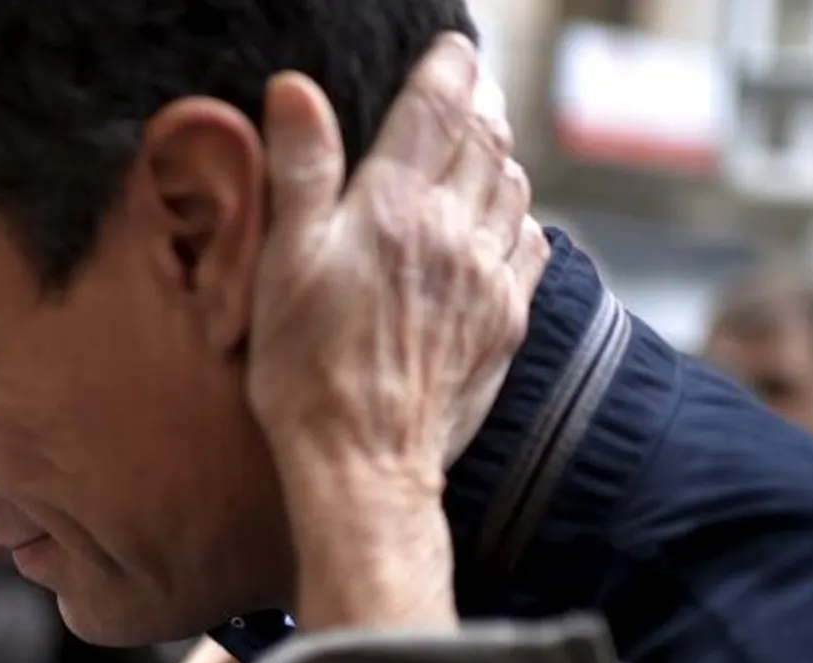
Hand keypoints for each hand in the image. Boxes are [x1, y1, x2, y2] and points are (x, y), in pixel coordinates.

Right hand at [248, 33, 548, 491]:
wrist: (363, 462)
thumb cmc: (305, 370)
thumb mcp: (281, 264)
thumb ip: (300, 172)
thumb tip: (296, 91)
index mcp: (393, 208)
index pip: (435, 111)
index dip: (446, 71)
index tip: (450, 50)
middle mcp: (452, 232)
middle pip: (484, 140)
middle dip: (478, 104)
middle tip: (468, 86)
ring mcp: (488, 276)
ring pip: (513, 187)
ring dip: (501, 155)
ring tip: (484, 144)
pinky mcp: (506, 319)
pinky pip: (531, 244)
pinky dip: (520, 216)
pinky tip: (502, 220)